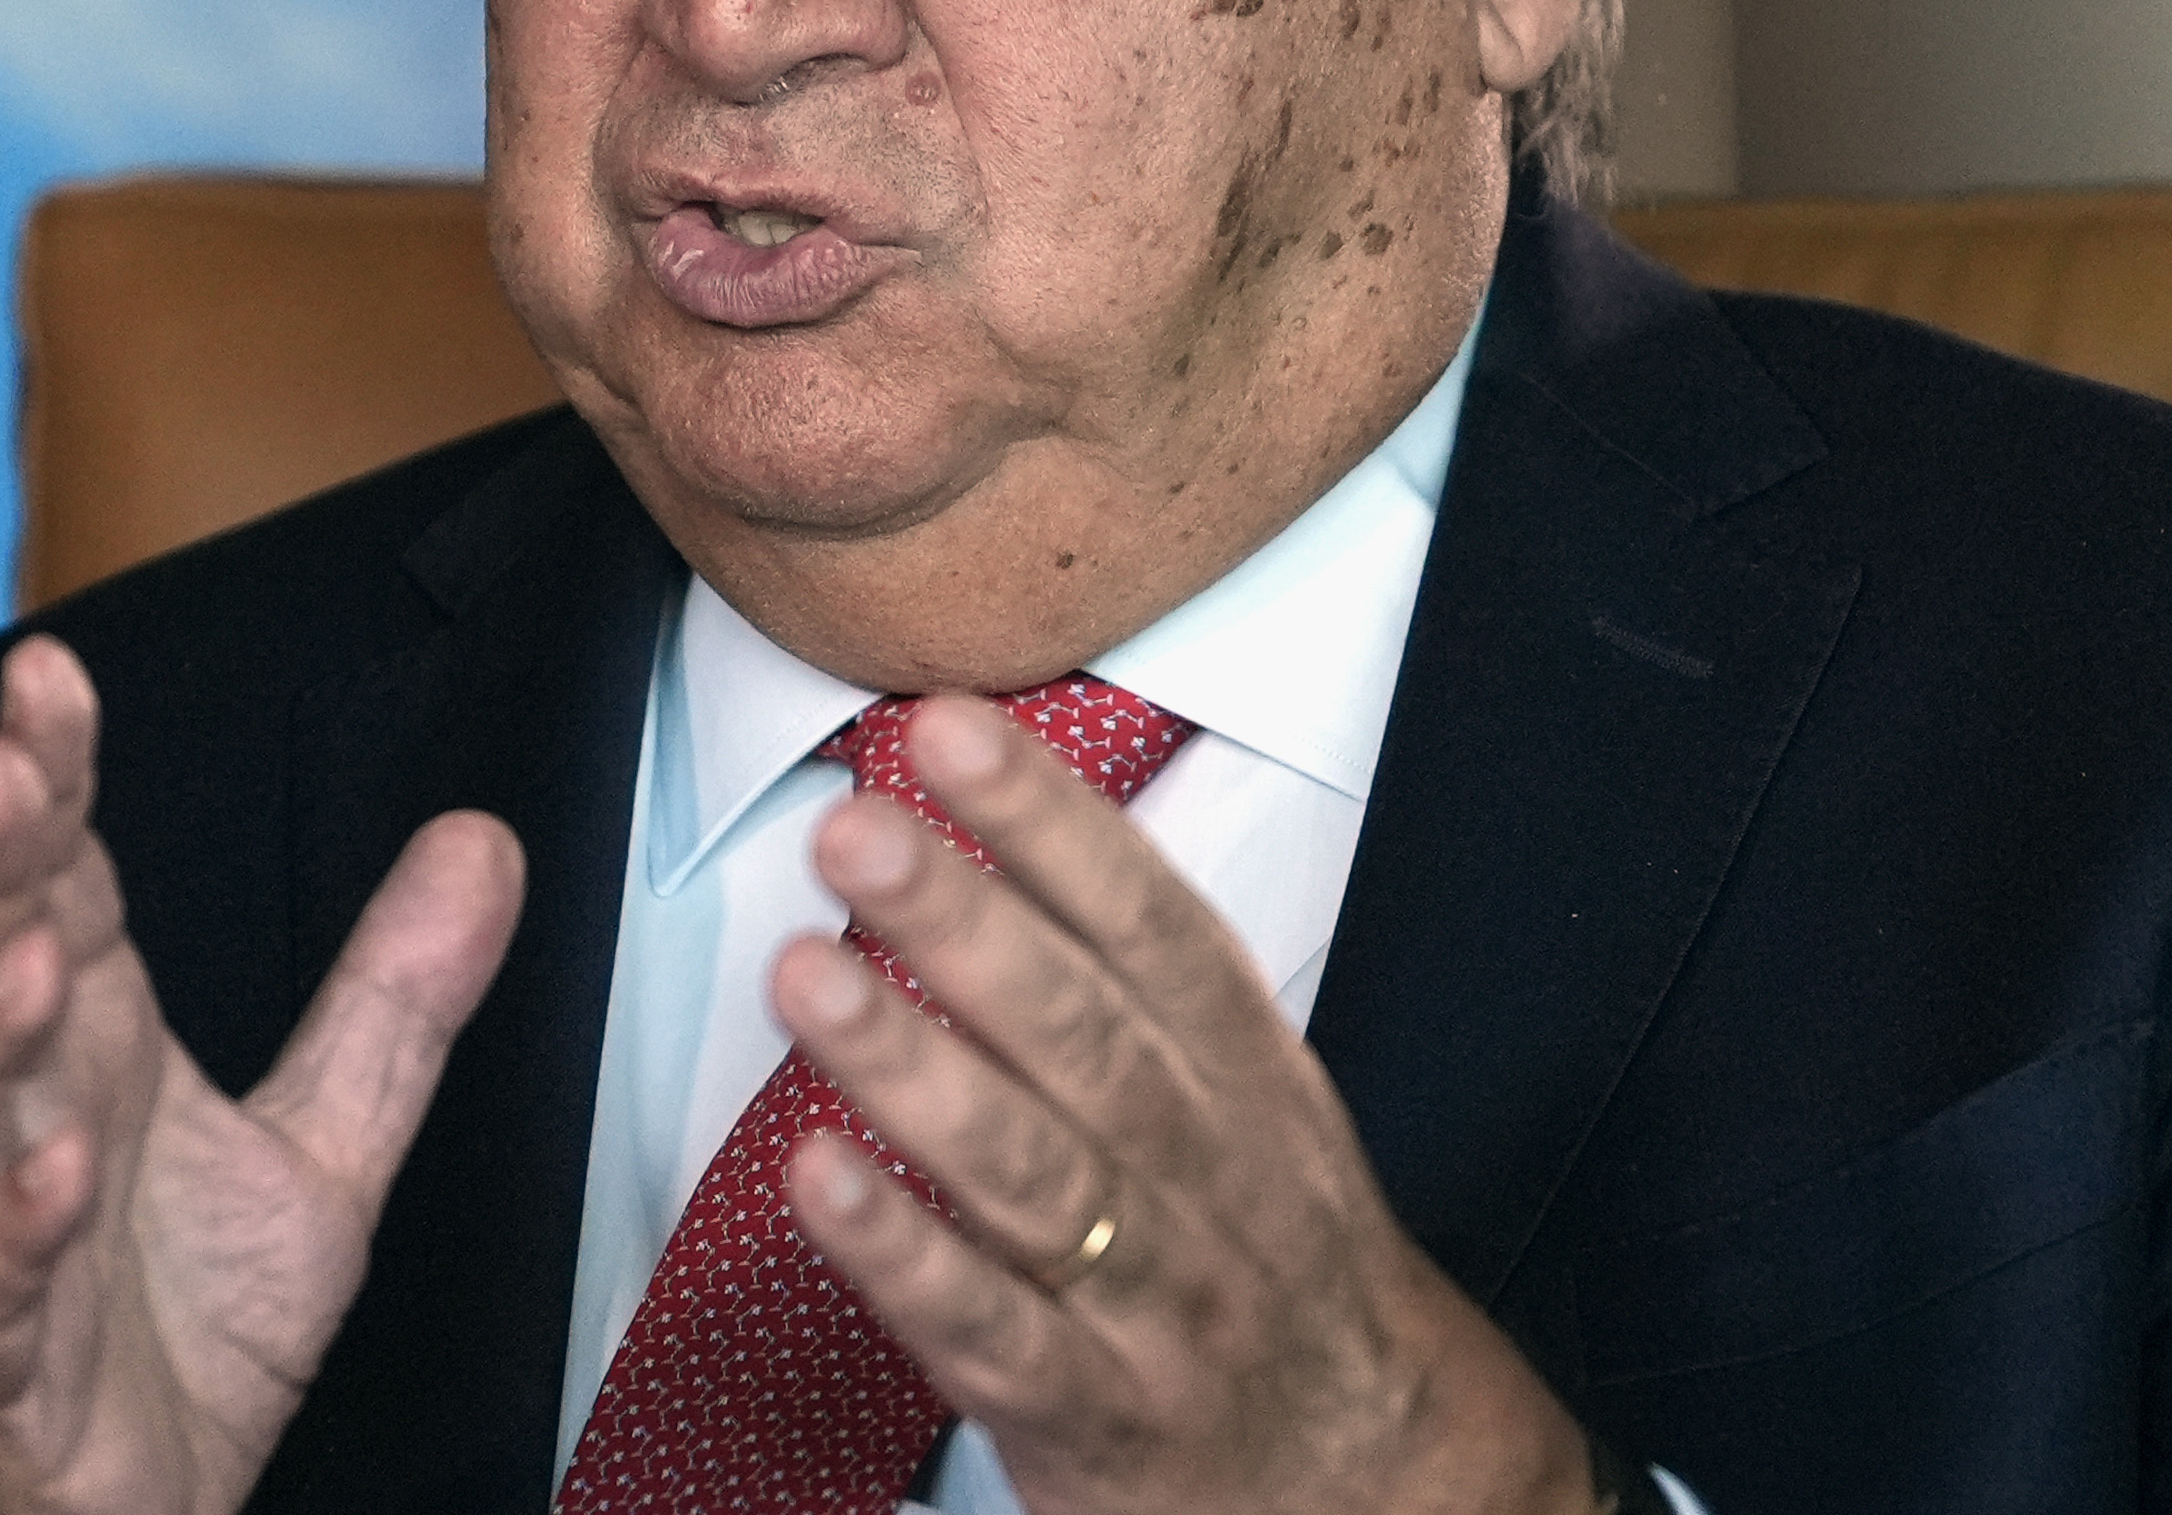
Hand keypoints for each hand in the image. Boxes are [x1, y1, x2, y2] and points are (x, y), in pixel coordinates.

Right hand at [0, 636, 524, 1514]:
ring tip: (31, 956)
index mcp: (86, 1046)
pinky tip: (53, 1177)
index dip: (49, 773)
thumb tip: (485, 842)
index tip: (53, 672)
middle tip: (2, 767)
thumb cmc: (175, 1334)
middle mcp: (13, 1120)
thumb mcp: (323, 1152)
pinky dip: (3, 1234)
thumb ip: (390, 1002)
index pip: (56, 878)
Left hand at [772, 694, 1597, 1514]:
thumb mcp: (1247, 1097)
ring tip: (806, 972)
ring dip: (912, 1067)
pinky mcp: (1083, 1412)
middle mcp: (1204, 1169)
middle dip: (965, 922)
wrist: (1366, 1477)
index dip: (1051, 824)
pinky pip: (985, 1328)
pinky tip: (817, 1177)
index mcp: (1247, 1073)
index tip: (947, 730)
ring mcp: (1149, 1295)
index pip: (1151, 926)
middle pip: (1082, 1033)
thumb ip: (1127, 974)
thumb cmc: (1266, 1250)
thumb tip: (980, 812)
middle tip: (858, 830)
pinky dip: (902, 1253)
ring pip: (1028, 1172)